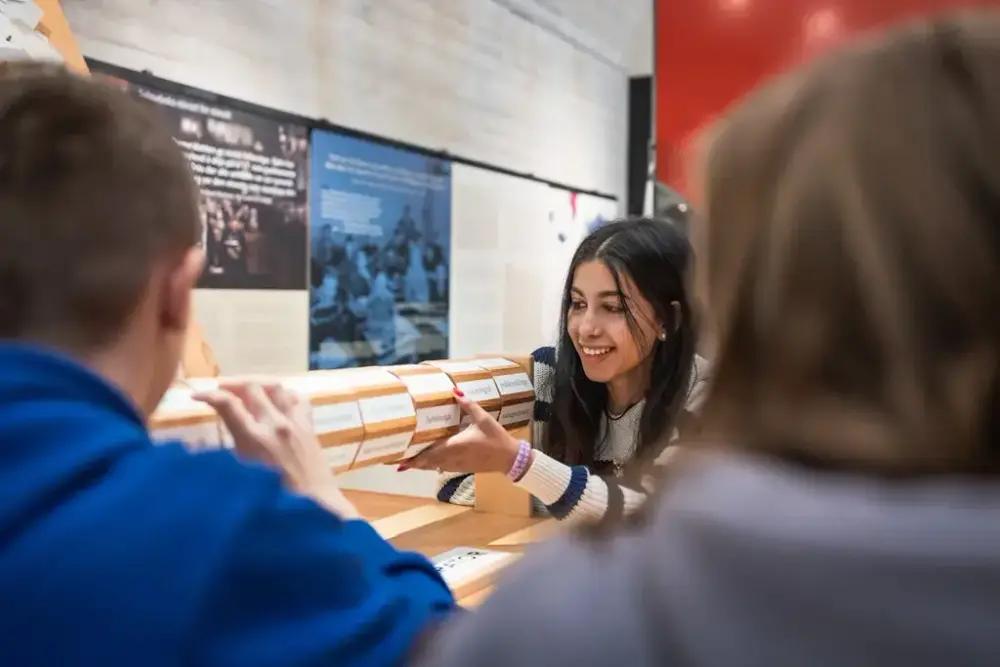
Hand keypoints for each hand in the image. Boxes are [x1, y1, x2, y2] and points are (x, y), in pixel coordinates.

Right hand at [195, 381, 357, 517]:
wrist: (315, 508)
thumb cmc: (274, 502)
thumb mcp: (241, 479)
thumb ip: (227, 455)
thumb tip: (203, 448)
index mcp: (255, 440)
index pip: (228, 404)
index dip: (209, 395)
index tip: (196, 395)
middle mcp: (275, 425)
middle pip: (252, 388)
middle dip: (232, 384)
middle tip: (219, 389)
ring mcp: (296, 423)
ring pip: (276, 387)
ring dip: (257, 383)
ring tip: (245, 388)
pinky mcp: (309, 427)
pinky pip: (298, 398)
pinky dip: (284, 393)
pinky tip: (277, 397)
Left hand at [403, 389, 522, 474]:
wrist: (509, 459)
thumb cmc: (497, 438)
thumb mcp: (483, 419)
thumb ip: (469, 405)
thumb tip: (456, 391)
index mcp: (456, 446)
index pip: (429, 454)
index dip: (413, 458)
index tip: (398, 458)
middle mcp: (453, 458)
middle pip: (427, 463)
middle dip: (411, 462)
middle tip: (394, 460)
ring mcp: (456, 465)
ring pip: (433, 466)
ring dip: (420, 464)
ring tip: (405, 460)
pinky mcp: (461, 468)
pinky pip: (441, 467)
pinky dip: (431, 465)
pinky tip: (426, 461)